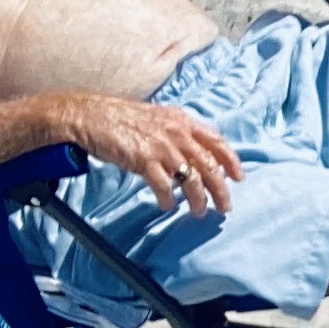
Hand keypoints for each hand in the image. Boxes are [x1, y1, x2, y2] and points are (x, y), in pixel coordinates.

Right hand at [67, 93, 240, 215]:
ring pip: (191, 178)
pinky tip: (167, 205)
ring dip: (198, 199)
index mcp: (182, 121)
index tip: (238, 178)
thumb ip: (177, 133)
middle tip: (225, 207)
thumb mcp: (157, 119)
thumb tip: (194, 154)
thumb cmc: (121, 119)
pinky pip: (164, 185)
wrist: (90, 115)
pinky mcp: (143, 159)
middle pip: (209, 165)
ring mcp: (160, 146)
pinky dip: (168, 199)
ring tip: (198, 212)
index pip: (216, 142)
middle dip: (220, 189)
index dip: (231, 161)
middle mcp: (176, 132)